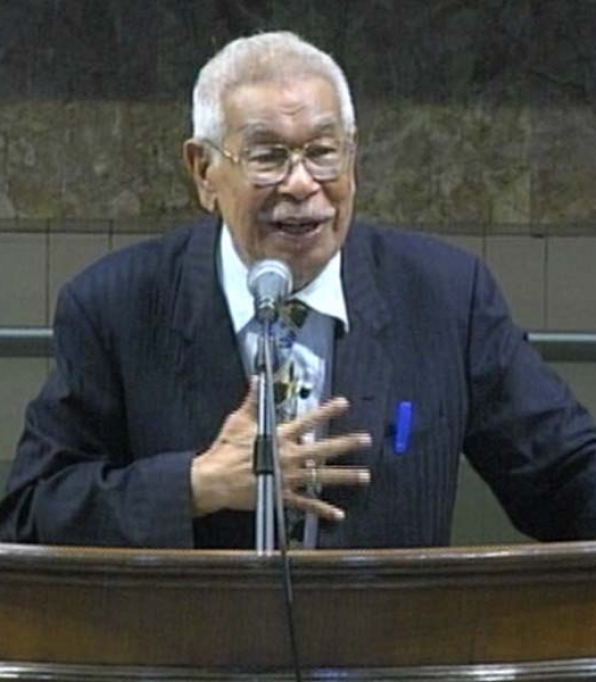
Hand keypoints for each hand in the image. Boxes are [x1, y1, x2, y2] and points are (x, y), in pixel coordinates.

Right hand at [190, 381, 370, 519]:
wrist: (215, 480)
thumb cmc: (225, 450)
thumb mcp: (238, 421)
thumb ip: (252, 401)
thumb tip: (257, 381)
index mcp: (279, 437)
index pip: (308, 421)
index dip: (327, 411)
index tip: (343, 404)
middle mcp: (288, 457)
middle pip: (323, 449)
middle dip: (346, 444)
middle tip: (365, 440)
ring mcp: (288, 478)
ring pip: (321, 477)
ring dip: (345, 476)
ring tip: (364, 476)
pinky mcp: (282, 496)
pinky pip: (306, 504)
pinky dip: (322, 510)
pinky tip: (337, 514)